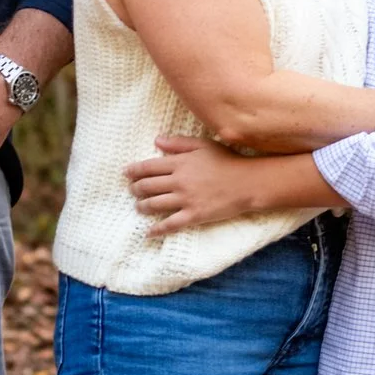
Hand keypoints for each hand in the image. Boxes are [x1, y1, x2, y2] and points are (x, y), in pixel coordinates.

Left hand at [124, 133, 251, 234]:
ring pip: (154, 204)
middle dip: (135, 189)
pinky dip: (157, 230)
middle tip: (132, 191)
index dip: (134, 171)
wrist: (248, 182)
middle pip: (147, 186)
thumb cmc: (227, 161)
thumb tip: (156, 141)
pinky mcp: (194, 215)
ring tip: (139, 207)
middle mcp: (179, 181)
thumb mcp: (203, 145)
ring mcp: (186, 199)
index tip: (126, 173)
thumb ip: (178, 143)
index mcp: (180, 162)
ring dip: (142, 206)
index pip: (148, 167)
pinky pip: (170, 224)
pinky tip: (149, 233)